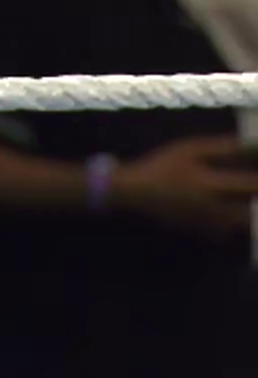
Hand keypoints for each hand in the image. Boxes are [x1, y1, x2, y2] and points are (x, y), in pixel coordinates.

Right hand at [115, 136, 257, 236]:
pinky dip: (234, 228)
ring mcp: (204, 222)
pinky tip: (237, 219)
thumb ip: (225, 146)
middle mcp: (211, 207)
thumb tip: (253, 143)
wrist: (132, 192)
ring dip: (250, 218)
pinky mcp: (196, 230)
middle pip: (250, 214)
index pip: (252, 185)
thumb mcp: (191, 148)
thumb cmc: (162, 166)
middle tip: (257, 194)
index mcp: (212, 184)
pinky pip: (223, 234)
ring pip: (239, 227)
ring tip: (251, 205)